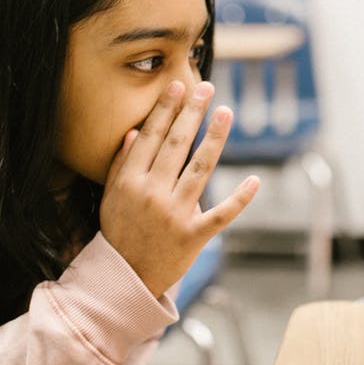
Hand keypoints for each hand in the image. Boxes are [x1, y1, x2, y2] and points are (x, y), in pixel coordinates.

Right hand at [99, 80, 258, 297]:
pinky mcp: (193, 236)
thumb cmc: (120, 232)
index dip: (165, 110)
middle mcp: (151, 194)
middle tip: (206, 87)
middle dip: (192, 113)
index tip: (177, 86)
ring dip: (215, 138)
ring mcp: (174, 215)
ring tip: (226, 112)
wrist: (126, 278)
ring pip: (200, 169)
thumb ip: (121, 164)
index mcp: (129, 182)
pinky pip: (221, 214)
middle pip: (177, 145)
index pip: (151, 137)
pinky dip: (239, 199)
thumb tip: (135, 131)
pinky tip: (253, 180)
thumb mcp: (110, 197)